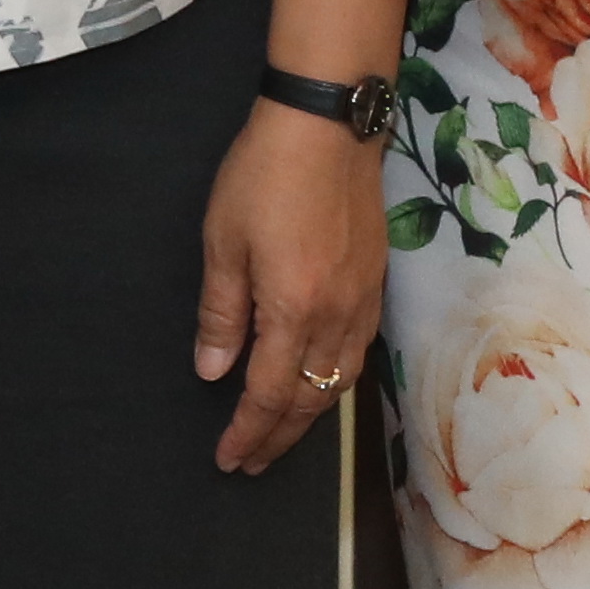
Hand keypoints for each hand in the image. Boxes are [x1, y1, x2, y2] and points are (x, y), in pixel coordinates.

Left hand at [193, 105, 383, 475]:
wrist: (328, 128)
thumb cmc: (263, 177)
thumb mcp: (223, 241)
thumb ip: (221, 313)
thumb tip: (214, 372)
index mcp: (294, 313)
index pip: (270, 395)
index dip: (248, 432)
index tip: (228, 458)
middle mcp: (337, 320)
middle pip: (310, 400)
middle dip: (278, 437)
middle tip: (250, 462)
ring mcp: (363, 304)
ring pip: (339, 383)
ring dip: (308, 416)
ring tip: (280, 434)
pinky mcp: (375, 286)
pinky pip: (356, 355)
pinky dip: (333, 383)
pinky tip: (318, 383)